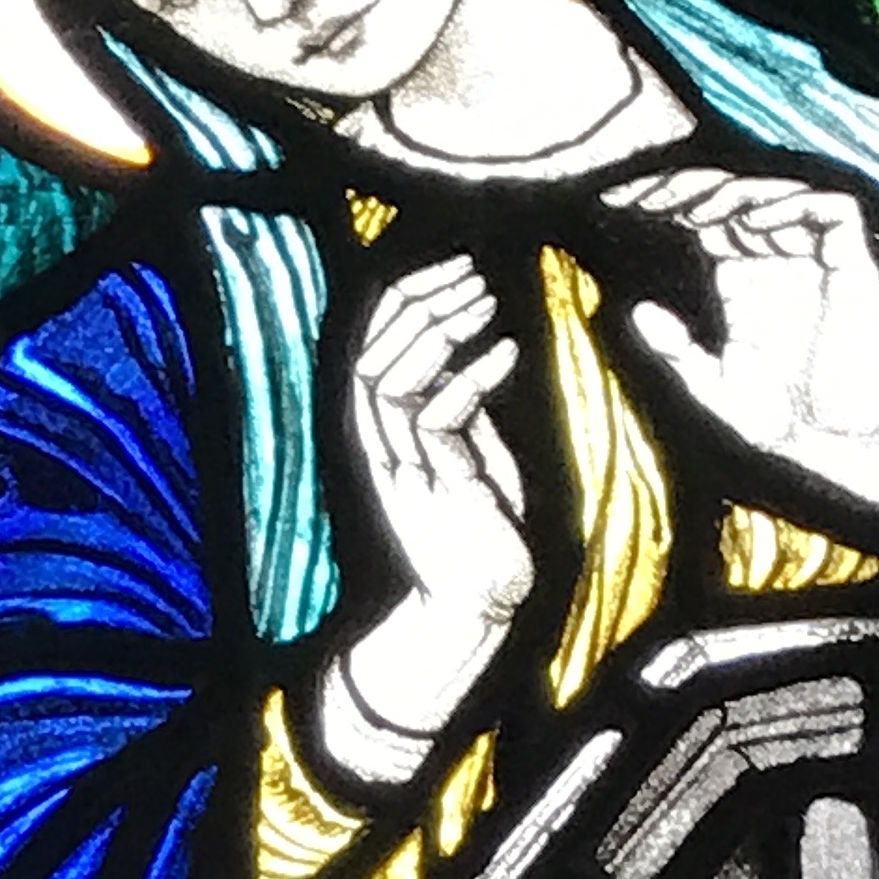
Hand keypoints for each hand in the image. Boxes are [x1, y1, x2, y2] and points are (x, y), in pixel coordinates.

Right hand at [322, 255, 538, 785]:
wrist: (477, 607)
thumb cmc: (482, 532)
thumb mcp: (473, 457)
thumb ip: (463, 412)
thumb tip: (474, 355)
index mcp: (387, 436)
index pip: (375, 350)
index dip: (406, 302)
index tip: (454, 270)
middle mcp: (384, 450)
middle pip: (374, 357)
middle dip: (420, 304)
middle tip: (470, 275)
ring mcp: (404, 471)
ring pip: (392, 382)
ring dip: (438, 331)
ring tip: (484, 300)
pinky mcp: (436, 491)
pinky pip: (438, 421)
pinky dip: (471, 379)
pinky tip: (505, 352)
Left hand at [608, 170, 878, 511]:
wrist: (843, 447)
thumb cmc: (784, 421)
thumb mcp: (714, 387)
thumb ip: (678, 351)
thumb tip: (637, 313)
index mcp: (739, 276)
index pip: (699, 219)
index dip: (664, 204)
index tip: (617, 204)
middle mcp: (775, 258)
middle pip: (731, 197)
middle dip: (688, 189)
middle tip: (648, 195)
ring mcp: (815, 258)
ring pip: (776, 195)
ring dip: (735, 195)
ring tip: (696, 208)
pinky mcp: (853, 265)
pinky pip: (833, 213)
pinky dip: (795, 208)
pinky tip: (752, 222)